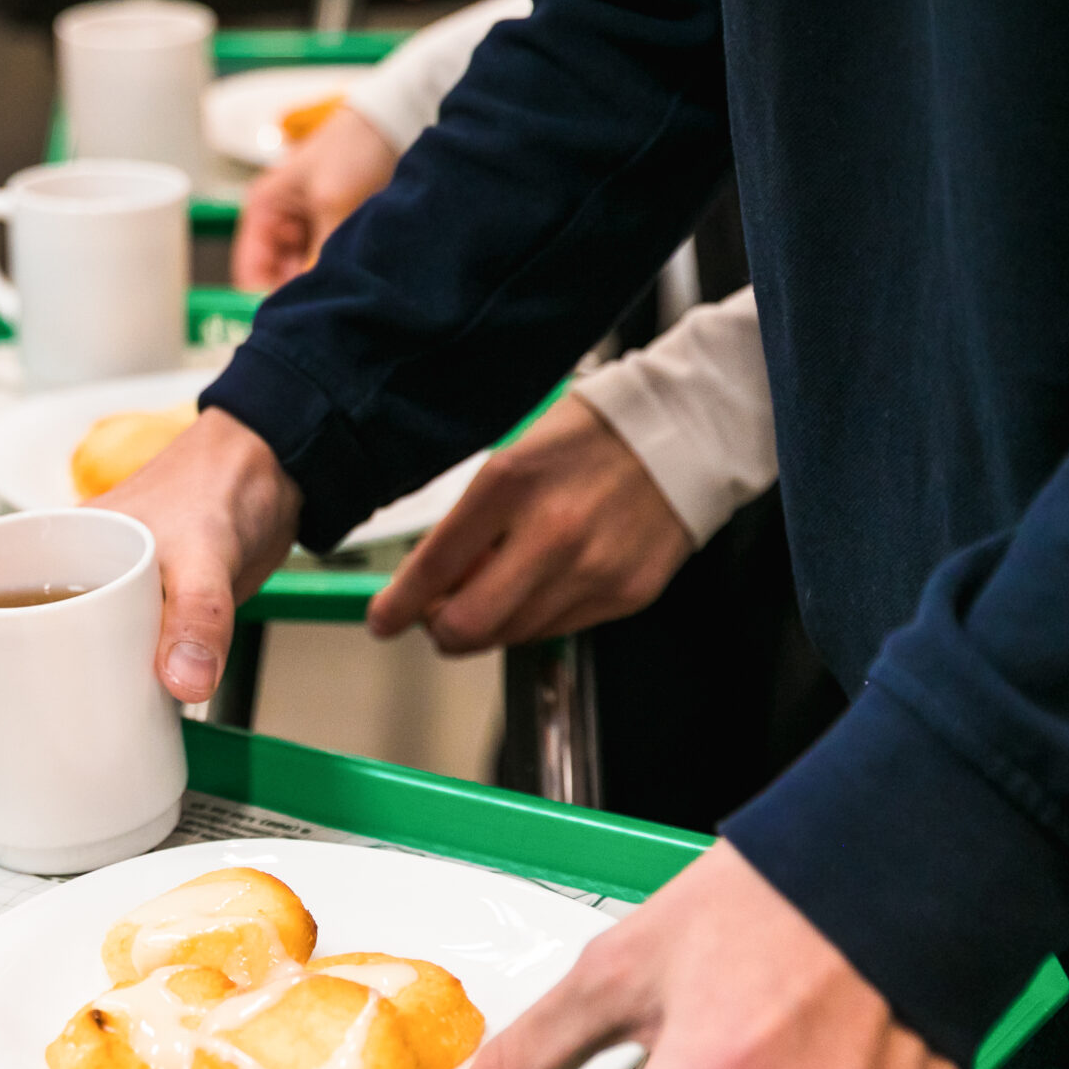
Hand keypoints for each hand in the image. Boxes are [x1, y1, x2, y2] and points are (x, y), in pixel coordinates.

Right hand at [0, 410, 301, 738]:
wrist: (269, 479)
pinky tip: (61, 759)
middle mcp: (41, 583)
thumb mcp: (204, 548)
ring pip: (6, 672)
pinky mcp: (115, 644)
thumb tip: (181, 682)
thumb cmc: (217, 487)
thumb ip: (197, 612)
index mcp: (32, 545)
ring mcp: (75, 616)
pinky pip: (67, 687)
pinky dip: (54, 723)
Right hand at [234, 105, 399, 289]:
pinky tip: (351, 269)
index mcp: (262, 209)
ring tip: (343, 279)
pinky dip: (333, 269)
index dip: (268, 293)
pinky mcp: (328, 230)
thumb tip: (313, 300)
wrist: (391, 125)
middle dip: (298, 287)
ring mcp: (302, 227)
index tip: (296, 310)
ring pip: (301, 272)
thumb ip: (318, 254)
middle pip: (275, 275)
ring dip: (319, 278)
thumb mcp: (332, 203)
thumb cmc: (352, 149)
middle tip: (327, 295)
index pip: (249, 269)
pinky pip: (322, 262)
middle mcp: (277, 222)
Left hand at [368, 393, 693, 653]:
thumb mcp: (514, 457)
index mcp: (508, 484)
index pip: (434, 567)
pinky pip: (558, 631)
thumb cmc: (590, 436)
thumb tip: (437, 579)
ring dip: (489, 626)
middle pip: (467, 624)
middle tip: (437, 615)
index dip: (398, 605)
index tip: (382, 620)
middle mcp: (549, 535)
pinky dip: (535, 619)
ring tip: (495, 592)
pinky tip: (540, 587)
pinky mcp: (625, 595)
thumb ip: (474, 520)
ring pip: (511, 636)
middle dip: (440, 629)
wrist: (686, 432)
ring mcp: (591, 571)